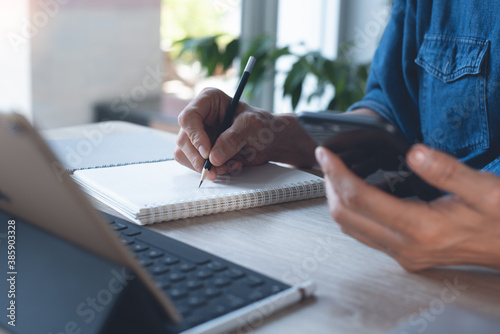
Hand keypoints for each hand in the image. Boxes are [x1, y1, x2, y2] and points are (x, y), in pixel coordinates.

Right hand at [175, 88, 316, 179]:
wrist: (271, 142)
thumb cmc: (263, 126)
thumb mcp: (252, 127)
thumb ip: (233, 139)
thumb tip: (213, 158)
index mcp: (208, 100)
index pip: (189, 118)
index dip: (195, 137)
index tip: (207, 153)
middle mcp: (199, 117)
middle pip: (183, 140)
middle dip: (199, 159)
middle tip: (214, 171)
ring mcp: (198, 135)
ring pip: (184, 154)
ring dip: (206, 167)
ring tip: (230, 166)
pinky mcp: (200, 151)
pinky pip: (194, 164)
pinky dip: (211, 170)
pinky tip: (229, 166)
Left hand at [315, 144, 499, 270]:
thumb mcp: (486, 189)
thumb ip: (447, 171)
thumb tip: (414, 153)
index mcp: (422, 228)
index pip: (360, 198)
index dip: (337, 173)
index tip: (326, 154)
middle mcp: (406, 247)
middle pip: (346, 216)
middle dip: (330, 185)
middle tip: (327, 160)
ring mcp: (404, 255)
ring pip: (351, 229)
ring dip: (337, 200)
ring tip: (336, 174)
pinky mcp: (405, 256)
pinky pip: (365, 235)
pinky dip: (352, 213)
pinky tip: (356, 195)